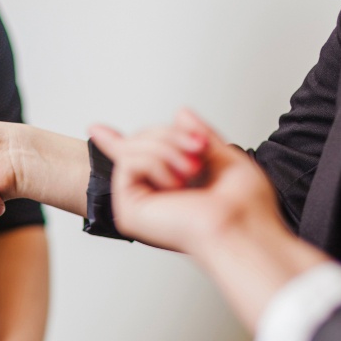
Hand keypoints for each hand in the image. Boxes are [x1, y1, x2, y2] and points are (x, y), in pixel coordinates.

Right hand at [91, 109, 281, 257]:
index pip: (137, 161)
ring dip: (168, 147)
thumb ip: (200, 136)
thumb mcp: (226, 157)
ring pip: (133, 148)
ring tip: (193, 169)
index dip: (115, 142)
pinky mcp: (128, 210)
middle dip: (171, 136)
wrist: (243, 227)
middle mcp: (153, 198)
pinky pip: (129, 162)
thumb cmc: (244, 208)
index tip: (96, 128)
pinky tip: (176, 183)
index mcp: (173, 190)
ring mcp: (138, 204)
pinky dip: (157, 162)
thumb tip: (180, 113)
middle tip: (199, 149)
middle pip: (139, 143)